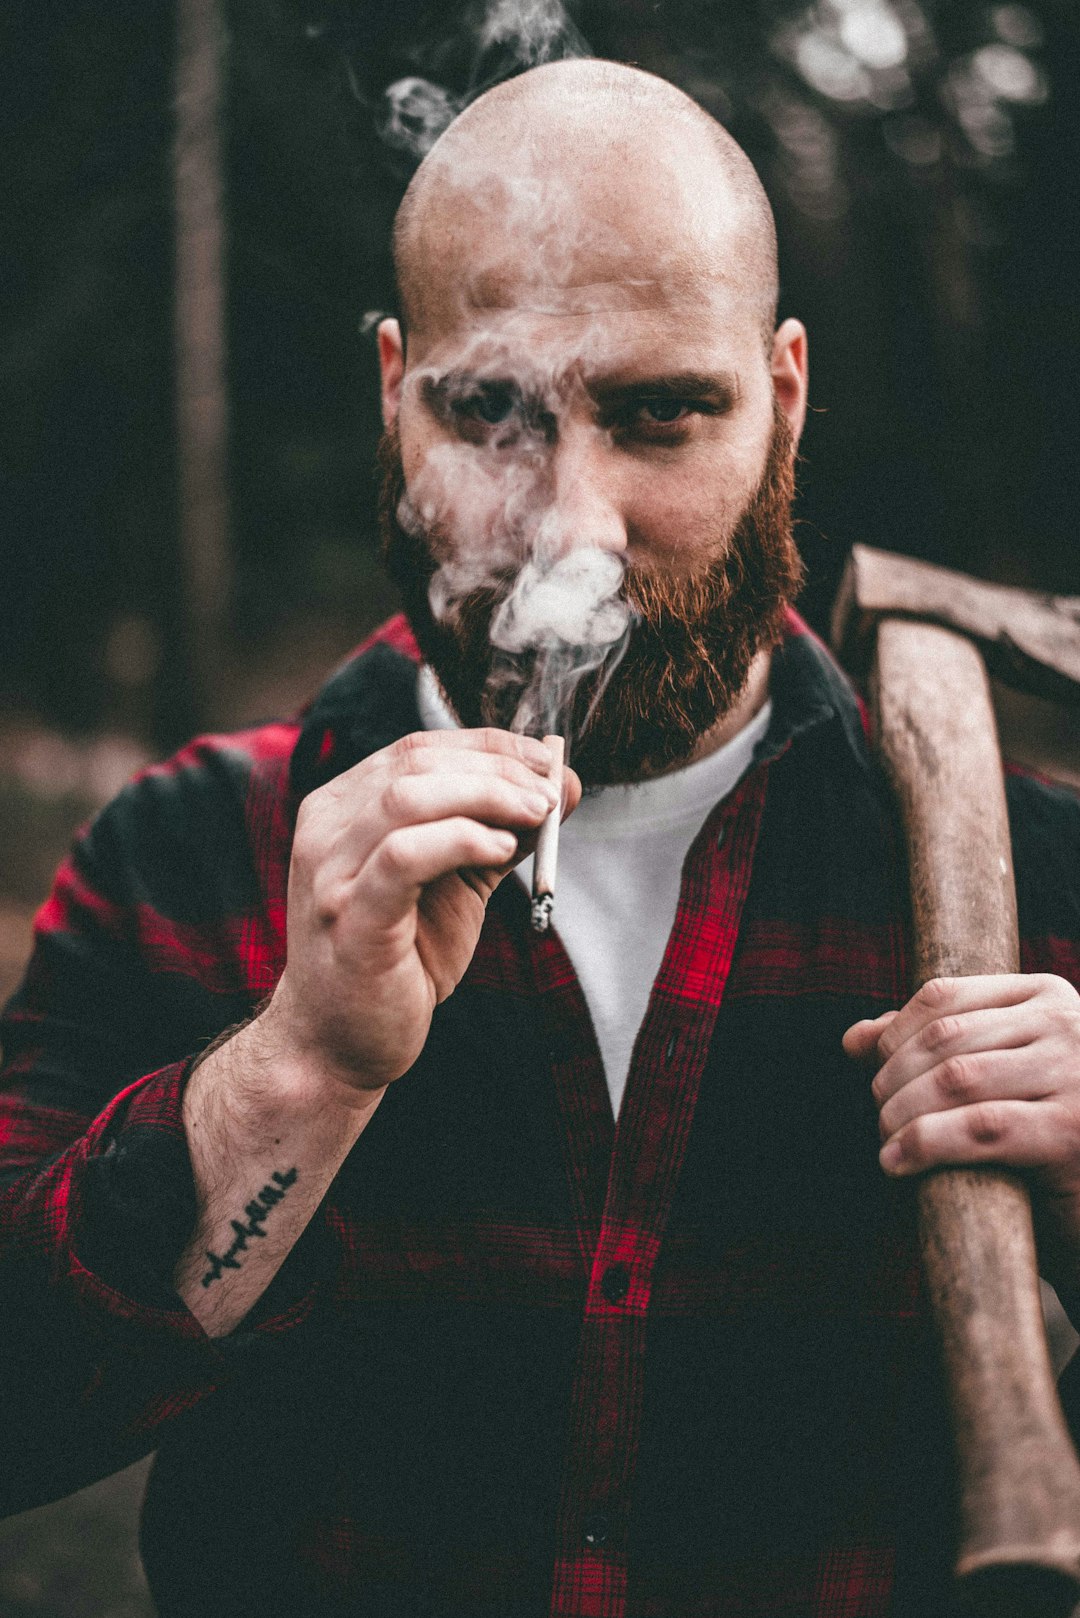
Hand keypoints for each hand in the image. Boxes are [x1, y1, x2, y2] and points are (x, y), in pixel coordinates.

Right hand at [260, 728, 578, 1099]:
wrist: (340, 1043)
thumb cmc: (400, 959)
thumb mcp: (457, 883)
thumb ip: (500, 831)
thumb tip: (564, 784)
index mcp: (344, 807)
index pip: (419, 749)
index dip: (491, 746)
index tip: (548, 761)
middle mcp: (327, 828)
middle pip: (416, 762)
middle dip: (498, 769)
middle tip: (551, 793)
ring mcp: (331, 872)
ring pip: (408, 796)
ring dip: (487, 796)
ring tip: (536, 816)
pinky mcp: (350, 918)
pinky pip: (404, 856)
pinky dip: (461, 840)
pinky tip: (501, 850)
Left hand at [844, 974, 1079, 1264]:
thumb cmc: (1040, 1130)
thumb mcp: (993, 1074)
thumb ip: (930, 1046)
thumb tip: (853, 1037)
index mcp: (1047, 995)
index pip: (944, 995)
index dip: (894, 1033)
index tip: (872, 1067)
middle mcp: (1066, 1024)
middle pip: (945, 1037)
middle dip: (894, 1077)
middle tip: (880, 1114)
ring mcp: (1074, 1074)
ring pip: (956, 1078)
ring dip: (903, 1111)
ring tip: (887, 1141)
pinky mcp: (1070, 1131)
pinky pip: (978, 1127)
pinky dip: (926, 1144)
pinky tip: (897, 1163)